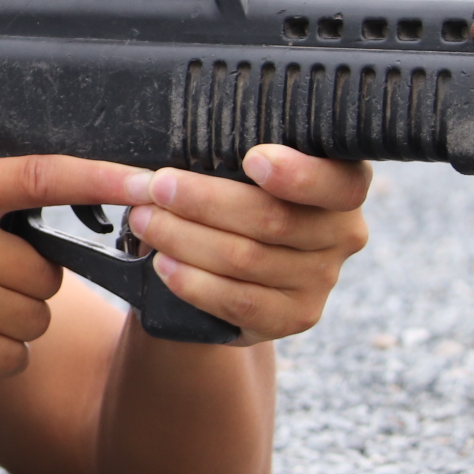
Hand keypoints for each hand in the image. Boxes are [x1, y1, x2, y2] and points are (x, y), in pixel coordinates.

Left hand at [125, 146, 368, 343]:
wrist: (230, 272)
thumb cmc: (230, 201)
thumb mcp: (229, 169)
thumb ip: (199, 157)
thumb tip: (130, 161)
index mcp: (340, 181)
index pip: (339, 182)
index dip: (299, 173)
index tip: (253, 159)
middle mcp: (342, 231)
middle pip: (272, 218)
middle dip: (203, 201)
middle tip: (155, 187)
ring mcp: (323, 278)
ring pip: (247, 259)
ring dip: (183, 238)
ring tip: (144, 220)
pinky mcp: (296, 316)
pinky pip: (239, 301)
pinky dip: (193, 282)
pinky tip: (163, 263)